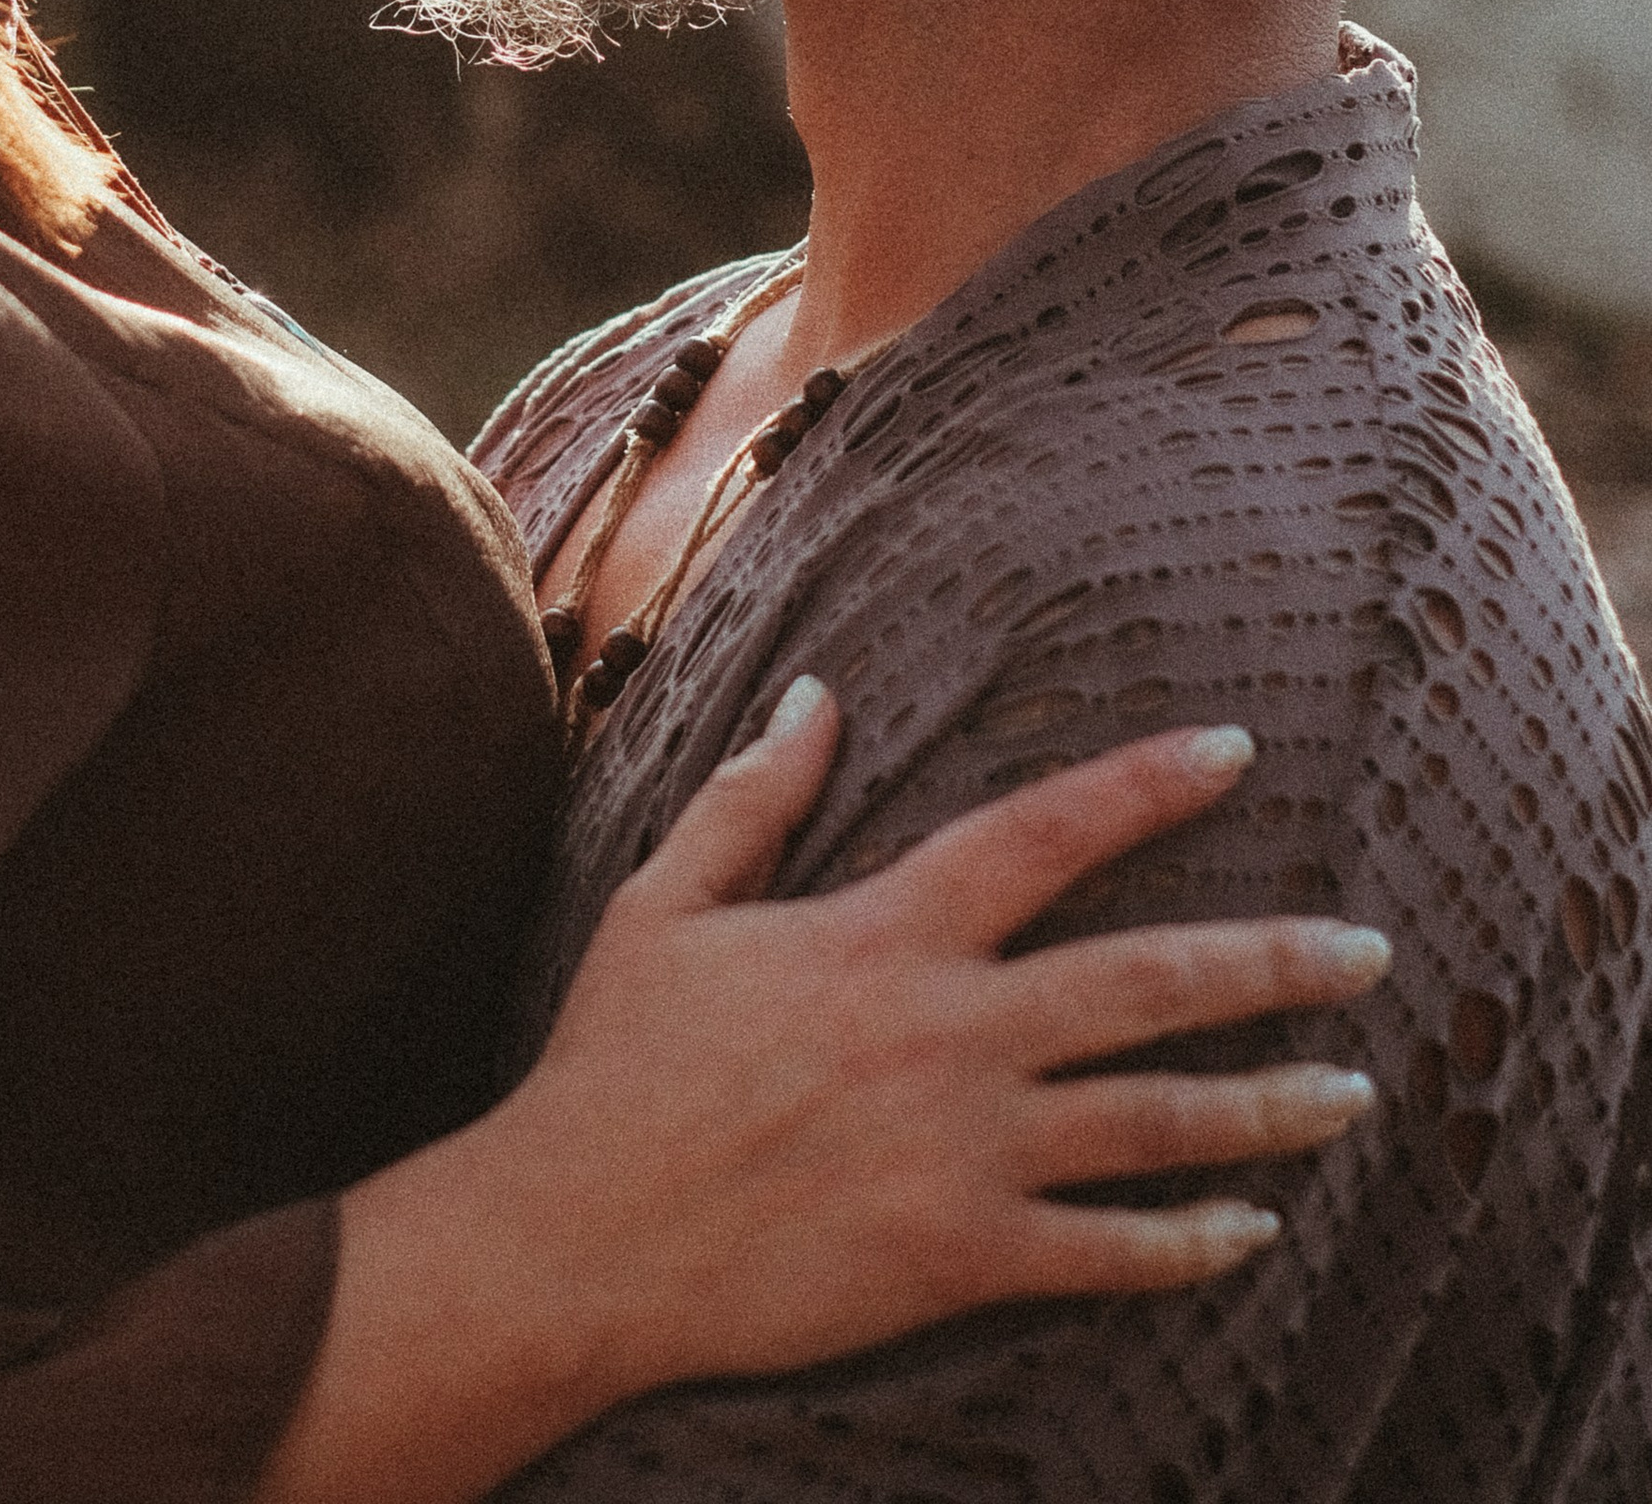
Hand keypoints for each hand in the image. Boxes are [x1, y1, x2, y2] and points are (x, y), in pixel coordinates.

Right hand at [260, 691, 1386, 1503]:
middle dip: (1273, 961)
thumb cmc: (616, 1064)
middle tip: (1369, 949)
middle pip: (1148, 981)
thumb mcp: (669, 901)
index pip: (1044, 832)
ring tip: (1353, 1093)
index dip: (1145, 784)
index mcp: (886, 934)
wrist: (578, 1236)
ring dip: (1268, 1104)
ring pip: (1156, 1121)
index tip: (1234, 748)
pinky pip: (1106, 1251)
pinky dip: (1190, 1242)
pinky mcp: (958, 1255)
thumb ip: (756, 797)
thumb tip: (816, 692)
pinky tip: (1251, 1231)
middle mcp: (948, 1032)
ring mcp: (964, 1151)